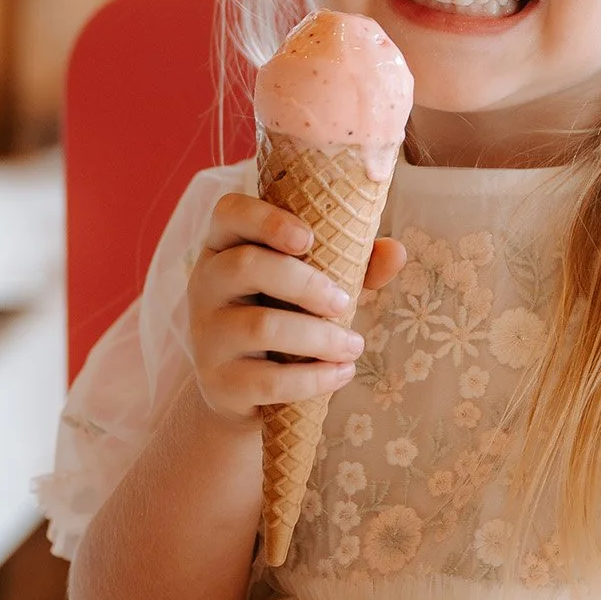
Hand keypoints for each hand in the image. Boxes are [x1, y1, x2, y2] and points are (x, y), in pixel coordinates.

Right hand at [185, 192, 405, 428]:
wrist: (242, 388)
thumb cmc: (283, 314)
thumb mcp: (312, 283)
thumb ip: (352, 262)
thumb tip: (395, 251)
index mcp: (225, 245)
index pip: (229, 211)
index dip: (266, 219)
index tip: (308, 238)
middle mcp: (205, 283)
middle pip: (247, 266)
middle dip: (306, 283)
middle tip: (344, 302)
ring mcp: (206, 334)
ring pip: (260, 326)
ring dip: (320, 337)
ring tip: (354, 346)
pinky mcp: (219, 381)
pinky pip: (267, 380)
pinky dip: (313, 378)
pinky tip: (342, 373)